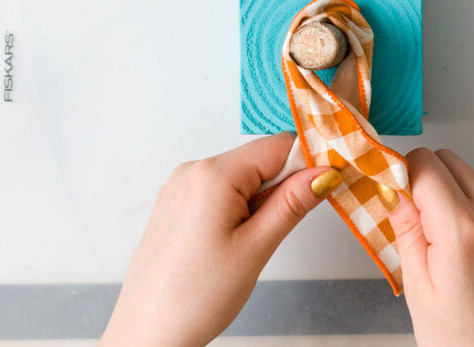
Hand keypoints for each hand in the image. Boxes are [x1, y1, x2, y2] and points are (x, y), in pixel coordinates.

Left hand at [100, 132, 340, 346]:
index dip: (308, 164)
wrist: (147, 335)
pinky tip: (231, 244)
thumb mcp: (256, 248)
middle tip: (276, 232)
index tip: (326, 188)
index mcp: (212, 175)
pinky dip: (236, 209)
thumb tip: (326, 172)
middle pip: (258, 161)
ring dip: (258, 202)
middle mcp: (191, 171)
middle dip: (280, 188)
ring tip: (248, 245)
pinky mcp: (175, 205)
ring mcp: (179, 187)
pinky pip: (218, 192)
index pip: (278, 146)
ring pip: (240, 178)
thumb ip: (293, 203)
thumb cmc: (196, 298)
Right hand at [388, 148, 473, 346]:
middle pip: (452, 162)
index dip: (404, 174)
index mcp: (462, 232)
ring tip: (447, 240)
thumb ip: (406, 230)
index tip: (395, 191)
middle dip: (428, 180)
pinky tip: (473, 244)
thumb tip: (393, 192)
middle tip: (417, 217)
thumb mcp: (419, 290)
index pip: (426, 164)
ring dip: (457, 194)